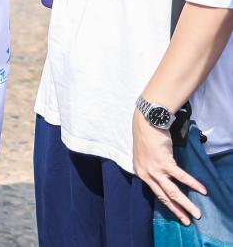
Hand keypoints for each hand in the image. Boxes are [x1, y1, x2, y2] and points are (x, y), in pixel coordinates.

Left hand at [133, 109, 205, 224]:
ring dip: (186, 203)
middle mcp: (146, 174)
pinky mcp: (164, 162)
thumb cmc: (148, 138)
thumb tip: (166, 178)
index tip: (178, 215)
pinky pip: (180, 176)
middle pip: (164, 197)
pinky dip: (192, 184)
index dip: (169, 205)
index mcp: (141, 174)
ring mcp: (155, 169)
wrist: (146, 122)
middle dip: (177, 210)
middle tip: (188, 221)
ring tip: (197, 212)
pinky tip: (202, 190)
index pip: (157, 194)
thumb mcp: (145, 157)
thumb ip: (153, 169)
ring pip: (172, 191)